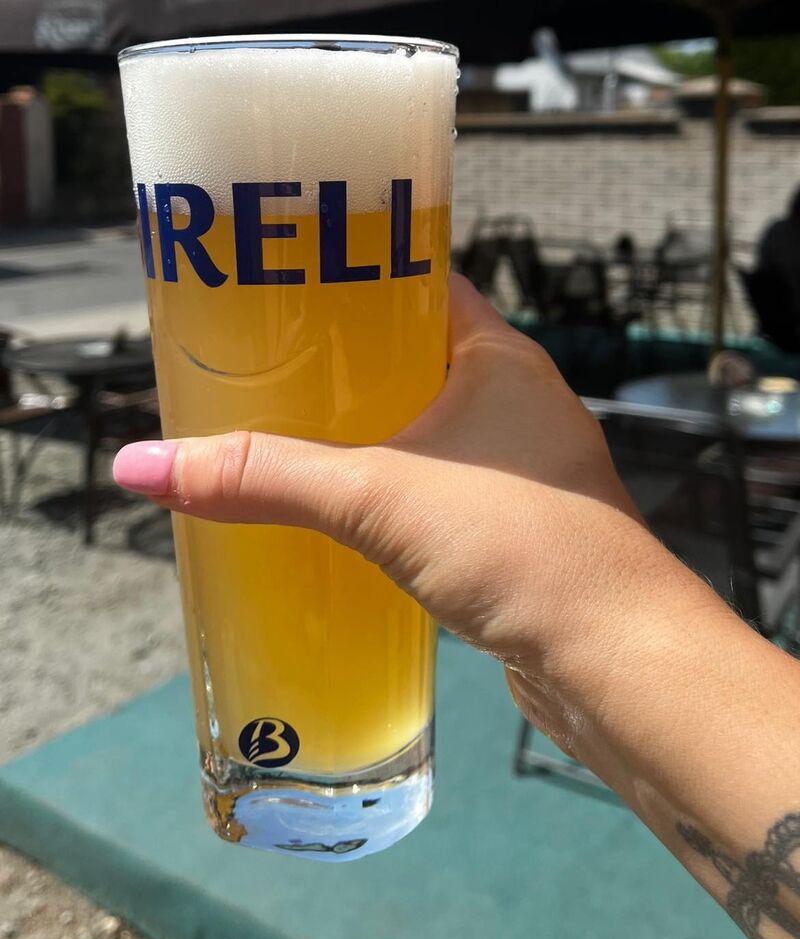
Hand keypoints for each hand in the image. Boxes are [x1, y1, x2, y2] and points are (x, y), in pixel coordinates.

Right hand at [113, 277, 676, 750]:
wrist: (618, 660)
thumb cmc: (519, 545)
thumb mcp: (377, 497)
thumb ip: (265, 477)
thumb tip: (143, 464)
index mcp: (499, 355)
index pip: (416, 283)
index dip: (348, 278)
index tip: (276, 286)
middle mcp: (516, 399)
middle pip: (408, 359)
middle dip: (335, 368)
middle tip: (253, 370)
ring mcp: (520, 467)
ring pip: (421, 431)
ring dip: (360, 437)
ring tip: (276, 440)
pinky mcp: (514, 528)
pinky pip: (434, 489)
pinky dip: (386, 494)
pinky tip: (336, 519)